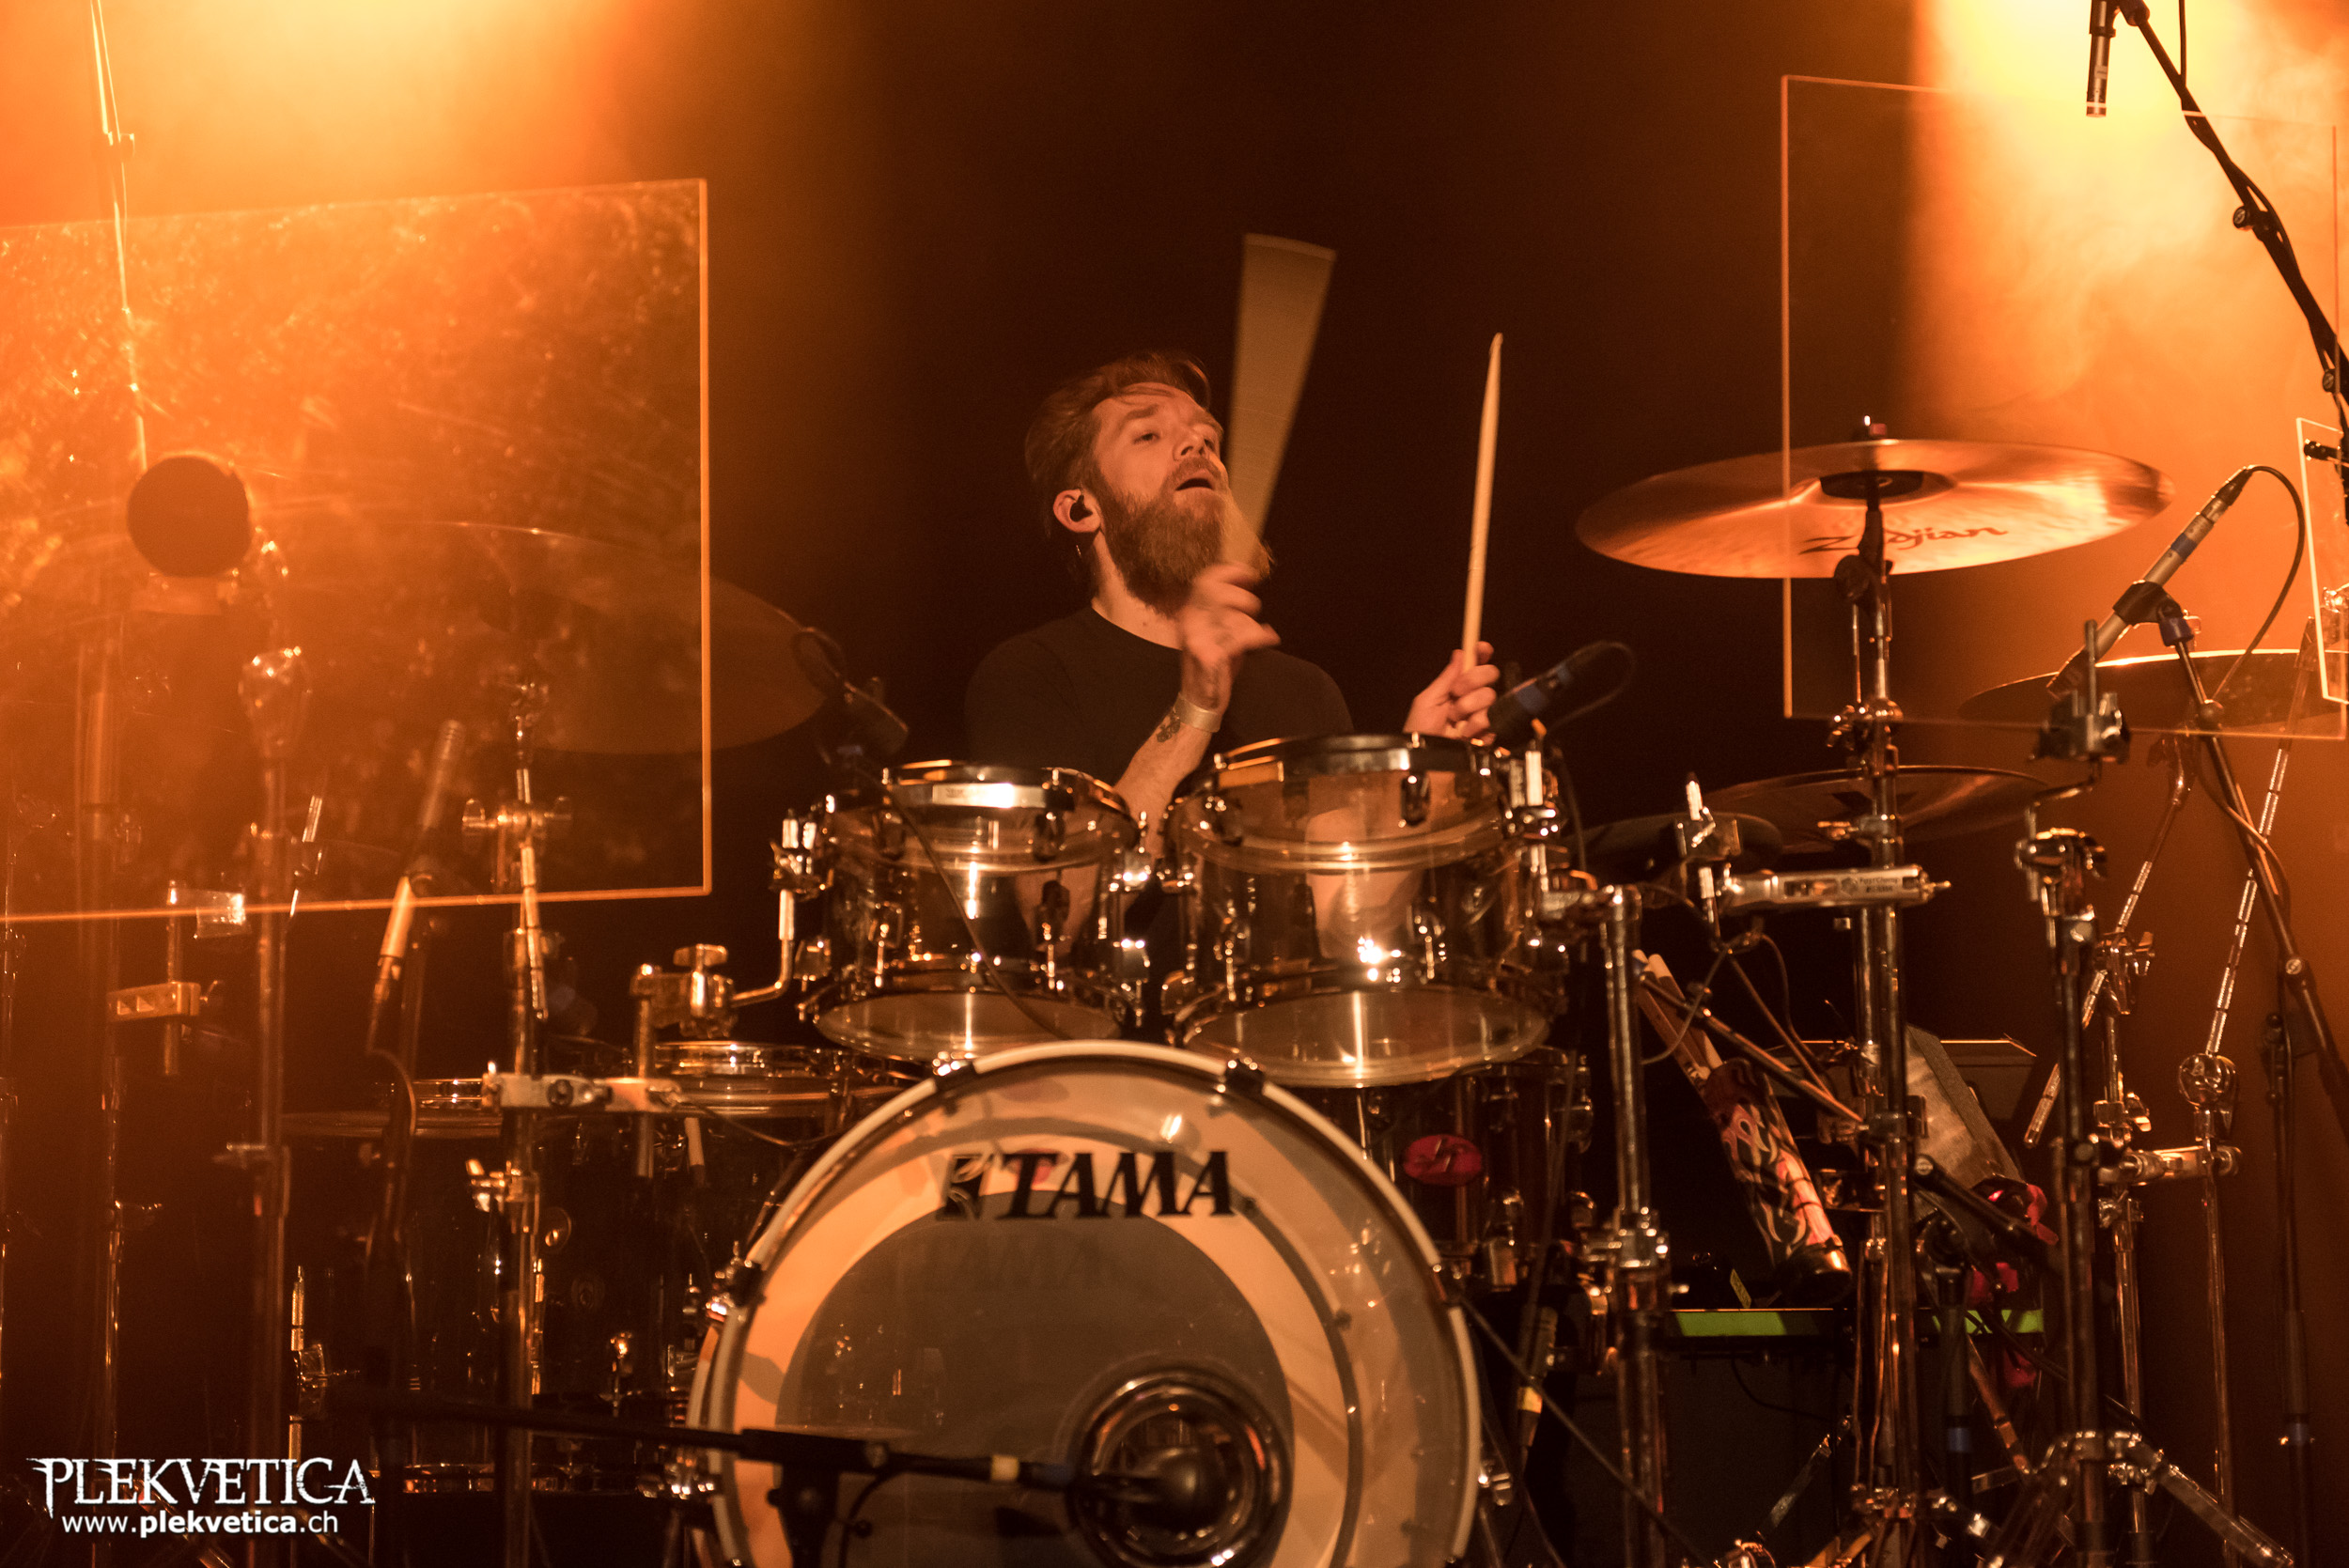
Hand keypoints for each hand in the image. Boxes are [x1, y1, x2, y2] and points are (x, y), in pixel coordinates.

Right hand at [1175, 563, 1280, 713]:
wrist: (1200, 701)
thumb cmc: (1213, 665)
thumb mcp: (1214, 632)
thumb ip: (1225, 611)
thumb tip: (1247, 584)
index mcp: (1189, 614)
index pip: (1204, 581)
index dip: (1228, 571)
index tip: (1249, 573)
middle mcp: (1189, 622)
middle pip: (1215, 591)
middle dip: (1241, 596)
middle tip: (1253, 608)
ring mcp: (1197, 638)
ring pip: (1230, 614)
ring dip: (1251, 621)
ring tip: (1258, 631)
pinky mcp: (1211, 655)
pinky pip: (1241, 635)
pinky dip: (1261, 636)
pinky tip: (1269, 639)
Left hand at [1404, 641, 1498, 737]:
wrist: (1425, 759)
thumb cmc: (1419, 731)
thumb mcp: (1427, 700)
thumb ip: (1446, 677)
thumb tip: (1460, 653)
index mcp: (1456, 687)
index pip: (1475, 663)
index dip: (1480, 653)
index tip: (1481, 648)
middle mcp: (1472, 698)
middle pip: (1489, 674)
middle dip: (1472, 681)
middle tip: (1455, 694)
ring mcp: (1481, 714)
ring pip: (1490, 697)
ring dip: (1469, 709)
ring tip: (1455, 722)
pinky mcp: (1489, 732)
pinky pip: (1494, 719)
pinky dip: (1477, 726)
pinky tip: (1465, 734)